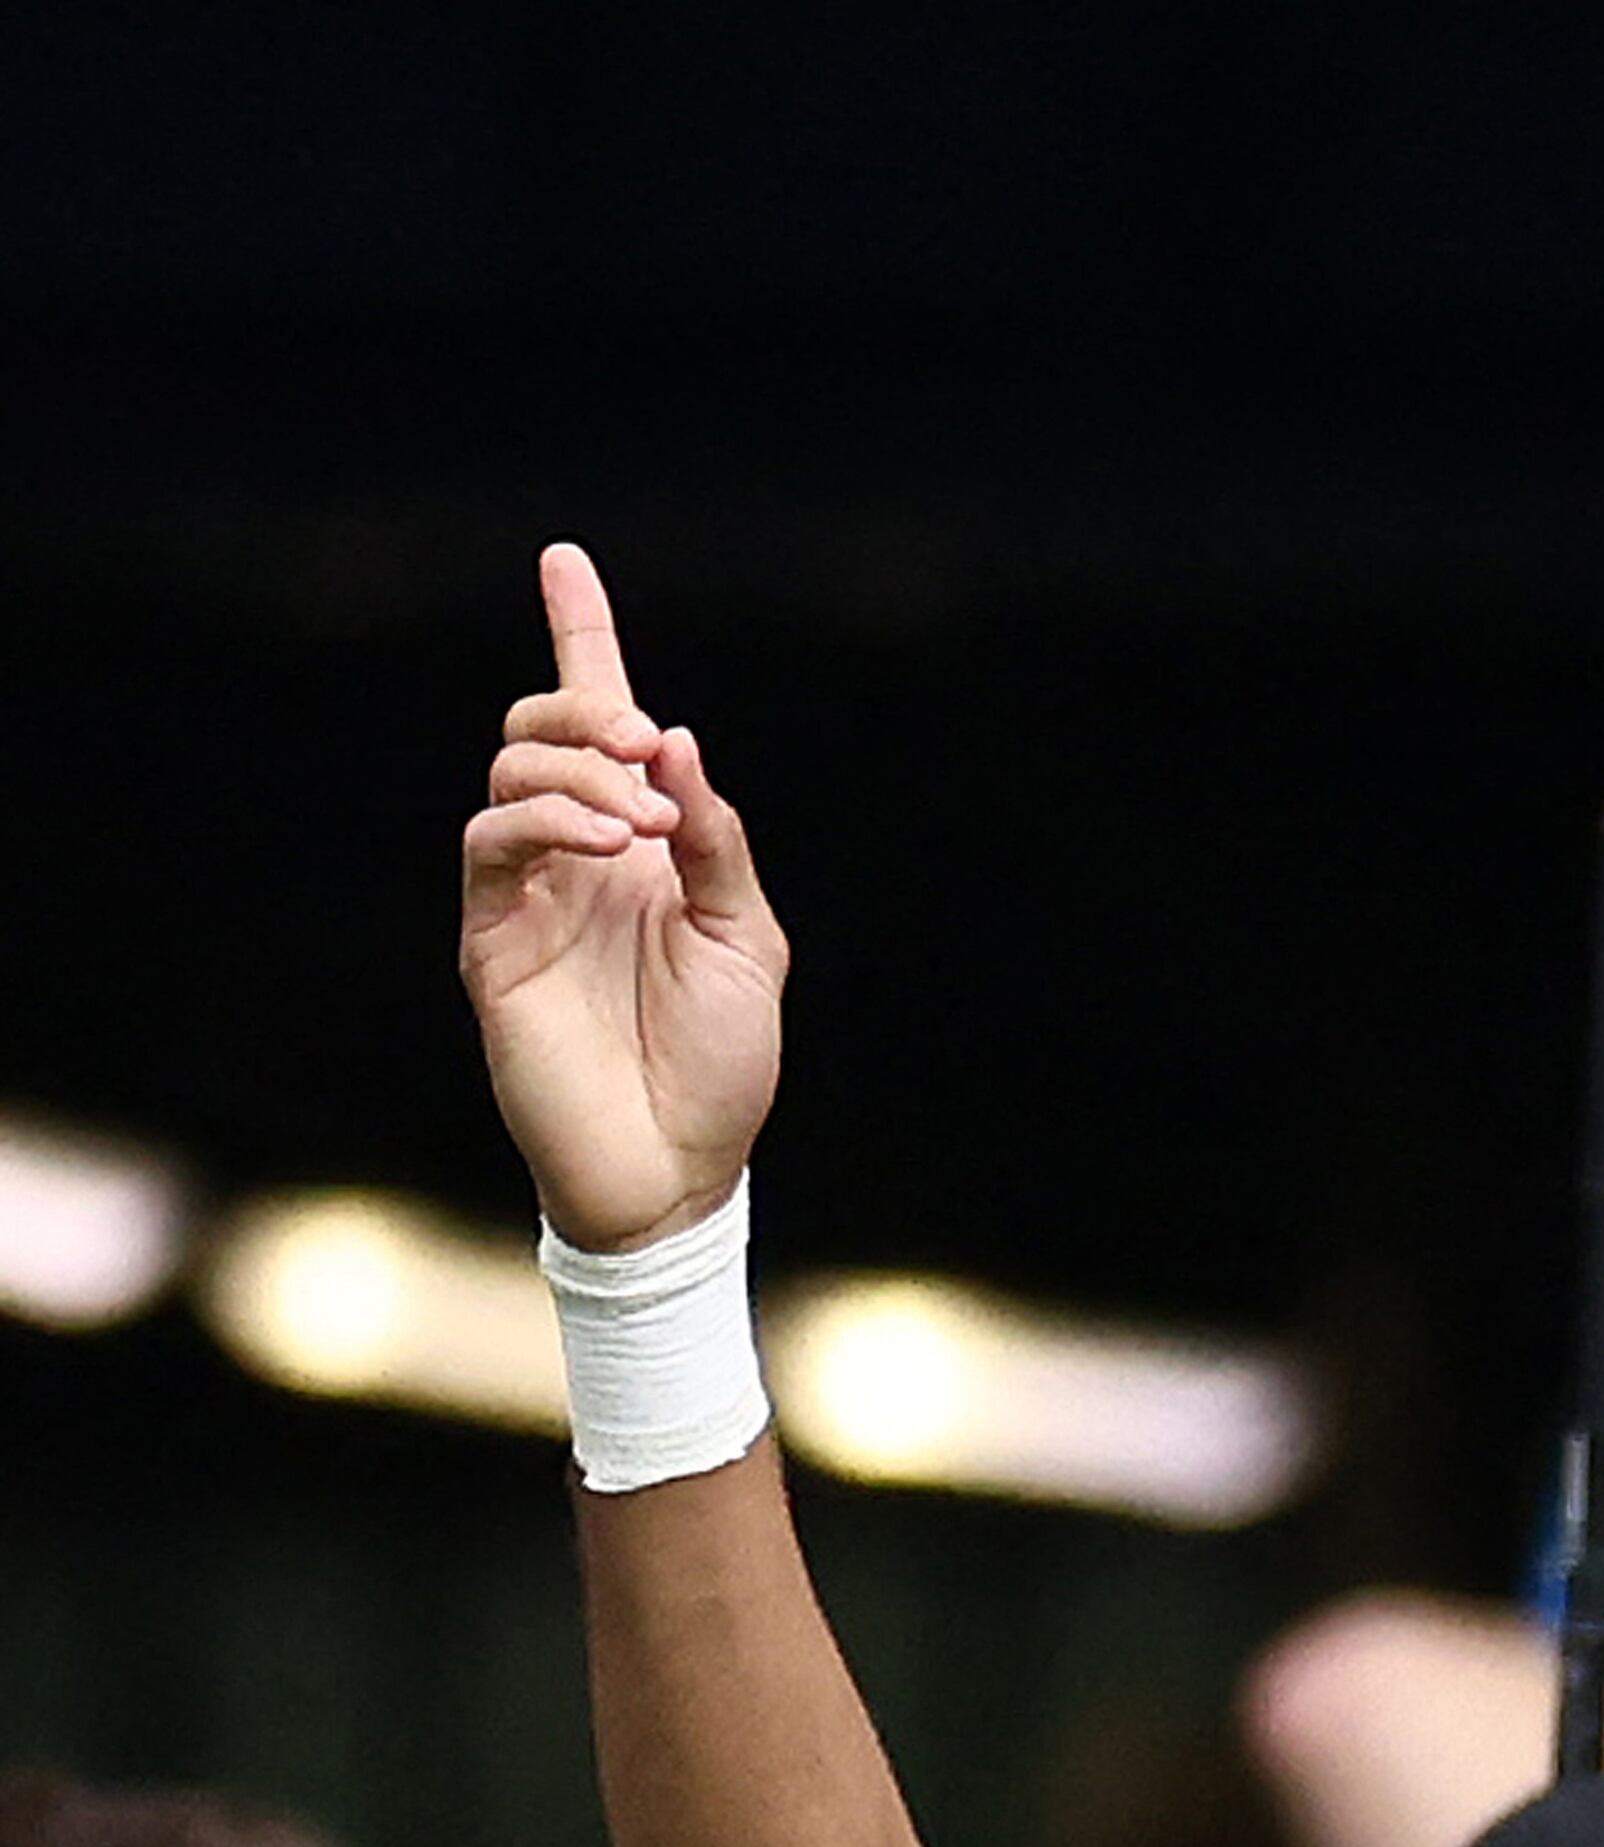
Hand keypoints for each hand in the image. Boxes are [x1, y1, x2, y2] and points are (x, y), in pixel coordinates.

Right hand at [459, 543, 789, 1251]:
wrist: (679, 1166)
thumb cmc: (723, 1064)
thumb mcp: (748, 938)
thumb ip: (715, 840)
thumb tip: (678, 743)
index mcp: (644, 848)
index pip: (603, 728)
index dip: (581, 639)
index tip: (564, 558)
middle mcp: (578, 858)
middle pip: (543, 733)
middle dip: (587, 710)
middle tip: (647, 744)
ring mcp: (528, 896)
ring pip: (512, 776)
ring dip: (579, 772)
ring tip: (641, 820)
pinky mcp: (491, 939)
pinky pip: (488, 844)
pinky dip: (544, 820)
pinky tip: (608, 842)